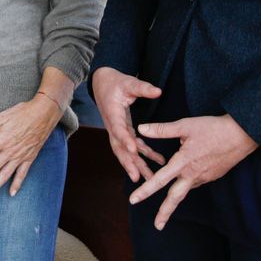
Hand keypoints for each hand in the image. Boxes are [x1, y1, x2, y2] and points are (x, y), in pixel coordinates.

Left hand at [0, 95, 60, 198]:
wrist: (43, 114)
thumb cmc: (21, 113)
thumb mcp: (2, 116)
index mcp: (0, 140)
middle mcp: (9, 151)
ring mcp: (19, 156)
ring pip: (5, 175)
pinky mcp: (29, 158)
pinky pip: (22, 174)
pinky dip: (17, 184)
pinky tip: (12, 193)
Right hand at [91, 67, 166, 182]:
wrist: (102, 83)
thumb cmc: (115, 82)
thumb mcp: (129, 82)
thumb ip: (142, 88)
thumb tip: (158, 91)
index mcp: (112, 113)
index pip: (118, 129)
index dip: (125, 140)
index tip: (134, 150)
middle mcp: (113, 125)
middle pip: (119, 147)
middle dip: (128, 163)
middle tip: (136, 177)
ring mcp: (117, 130)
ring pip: (125, 151)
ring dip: (136, 164)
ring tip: (149, 178)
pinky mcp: (123, 130)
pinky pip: (133, 145)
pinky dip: (144, 154)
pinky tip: (157, 160)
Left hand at [130, 114, 257, 229]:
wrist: (241, 135)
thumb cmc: (212, 128)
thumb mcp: (185, 125)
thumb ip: (162, 129)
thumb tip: (141, 129)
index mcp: (183, 162)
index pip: (160, 179)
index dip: (145, 190)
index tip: (133, 200)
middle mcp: (193, 174)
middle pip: (176, 197)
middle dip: (165, 212)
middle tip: (157, 226)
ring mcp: (204, 177)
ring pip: (186, 190)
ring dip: (176, 199)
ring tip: (166, 209)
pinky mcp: (213, 176)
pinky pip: (196, 182)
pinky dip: (187, 184)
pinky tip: (184, 182)